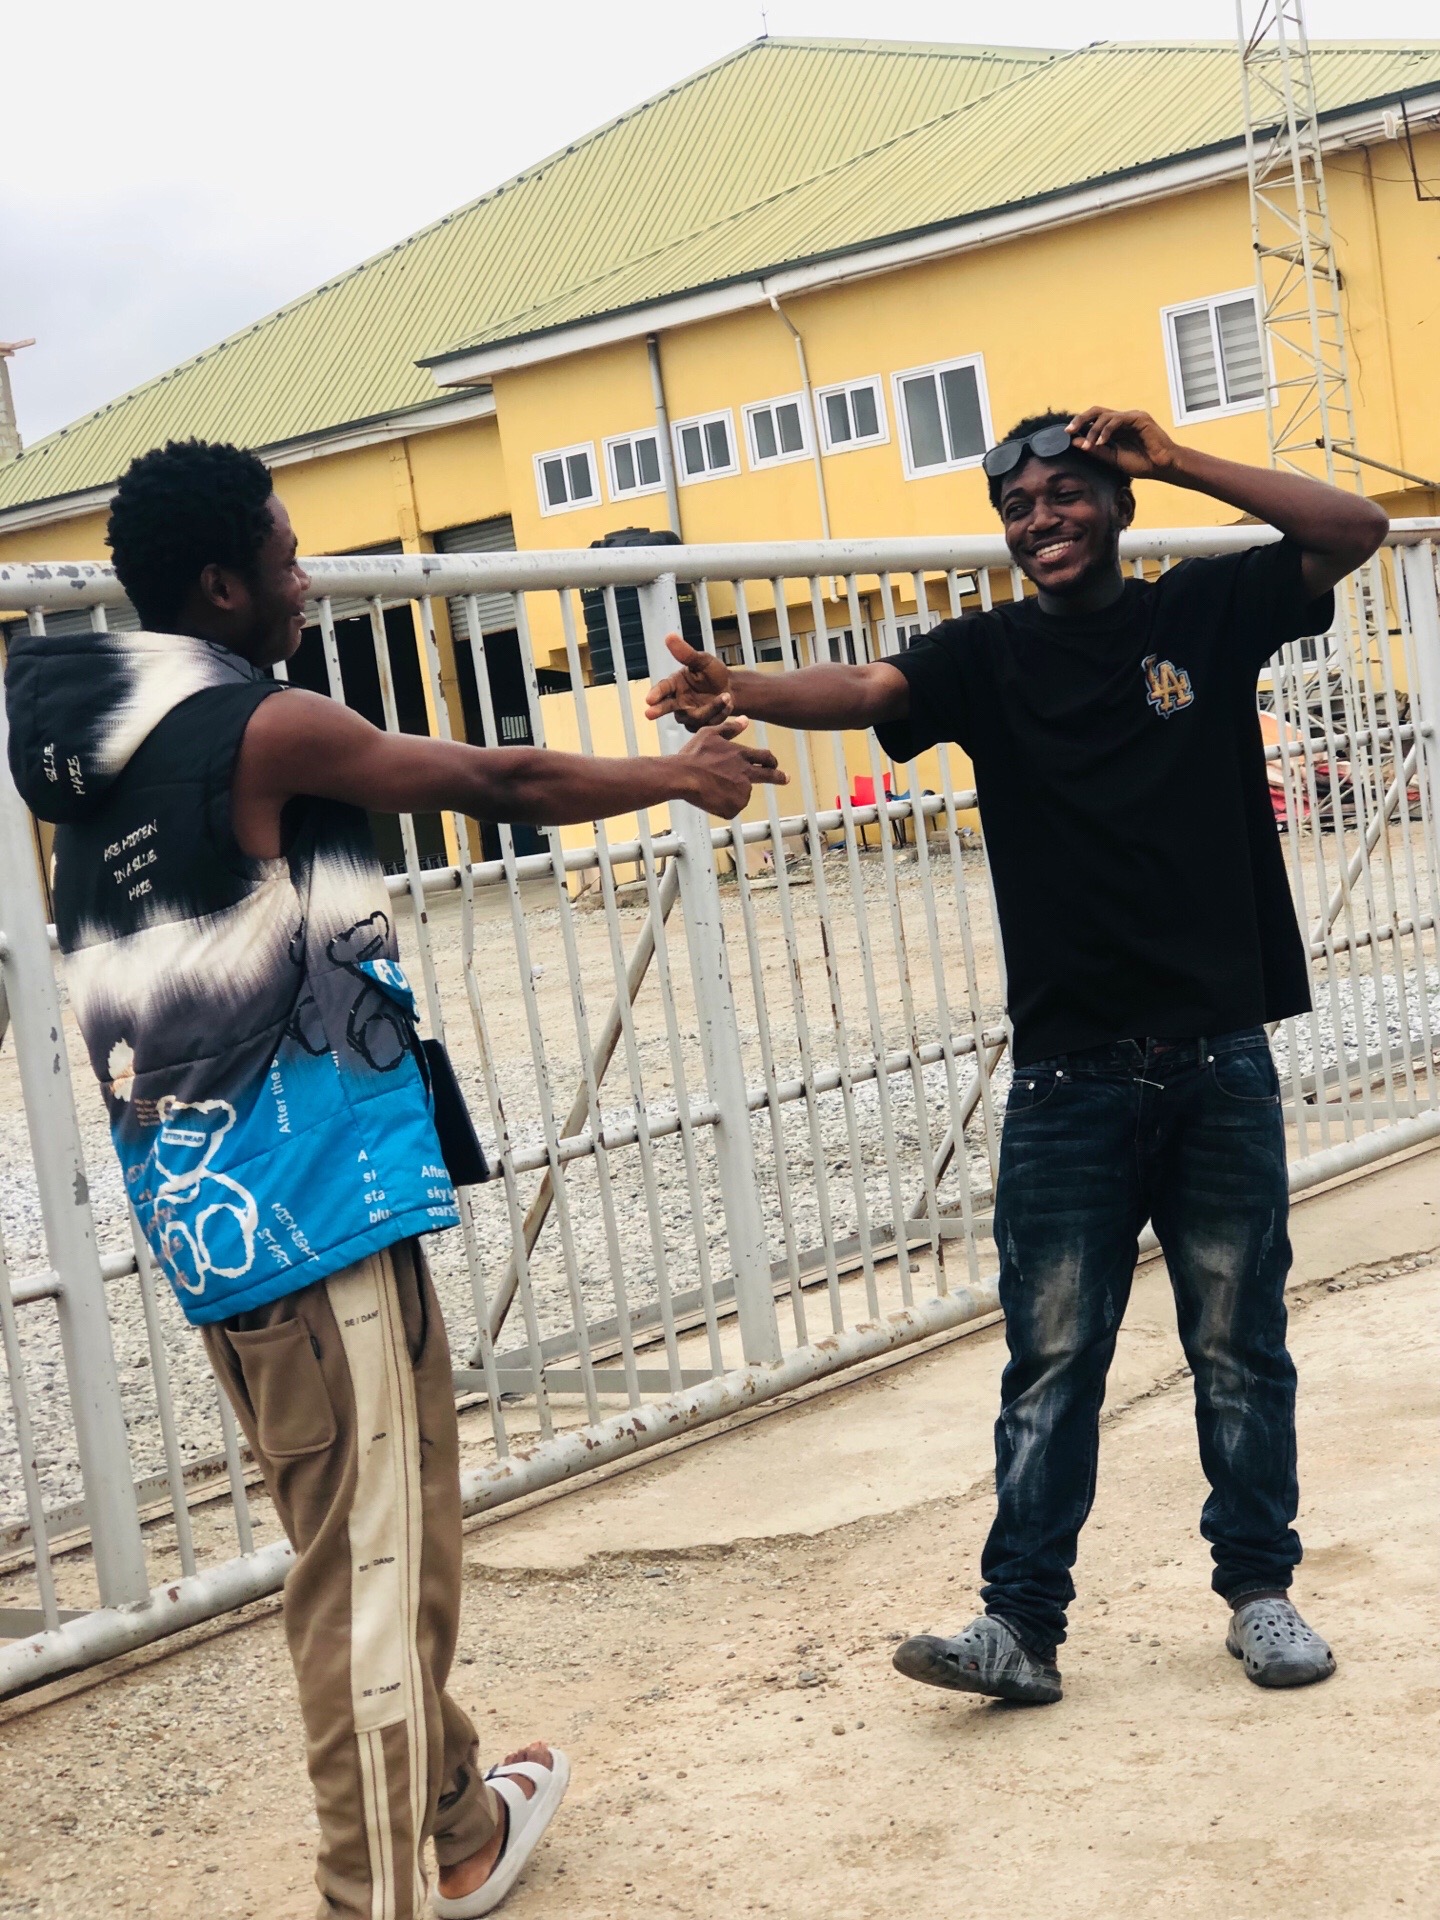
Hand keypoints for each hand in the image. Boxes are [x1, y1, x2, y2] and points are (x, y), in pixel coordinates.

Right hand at [645, 634, 733, 731]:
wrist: (731, 688)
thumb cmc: (713, 673)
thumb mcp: (703, 661)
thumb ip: (686, 653)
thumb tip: (669, 636)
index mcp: (675, 684)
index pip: (663, 688)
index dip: (656, 693)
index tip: (649, 699)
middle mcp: (677, 701)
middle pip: (666, 707)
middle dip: (658, 710)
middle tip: (648, 713)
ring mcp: (687, 714)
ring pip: (692, 717)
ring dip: (710, 708)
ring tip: (725, 696)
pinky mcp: (699, 725)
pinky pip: (705, 724)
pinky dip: (719, 714)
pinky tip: (727, 704)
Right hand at [675, 718, 785, 816]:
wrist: (682, 776)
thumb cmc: (693, 755)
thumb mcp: (710, 734)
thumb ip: (730, 728)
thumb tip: (746, 720)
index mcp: (741, 755)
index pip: (764, 757)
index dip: (772, 761)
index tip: (778, 765)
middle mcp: (746, 773)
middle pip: (768, 775)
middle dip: (779, 777)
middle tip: (785, 779)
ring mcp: (742, 791)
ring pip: (742, 794)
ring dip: (731, 793)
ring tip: (710, 788)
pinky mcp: (735, 806)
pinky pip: (731, 808)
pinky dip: (723, 806)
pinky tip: (710, 798)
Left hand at [1067, 406, 1181, 481]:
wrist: (1162, 467)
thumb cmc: (1141, 463)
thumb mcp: (1112, 458)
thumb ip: (1096, 450)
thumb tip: (1075, 442)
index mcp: (1115, 428)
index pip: (1093, 420)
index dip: (1080, 425)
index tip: (1066, 435)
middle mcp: (1122, 420)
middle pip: (1096, 411)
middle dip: (1080, 419)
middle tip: (1069, 431)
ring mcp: (1131, 417)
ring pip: (1105, 415)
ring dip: (1094, 430)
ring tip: (1090, 444)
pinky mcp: (1139, 418)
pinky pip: (1118, 419)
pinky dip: (1107, 430)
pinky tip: (1101, 441)